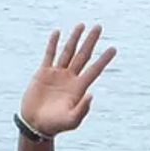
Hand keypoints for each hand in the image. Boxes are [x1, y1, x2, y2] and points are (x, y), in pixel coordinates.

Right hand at [20, 23, 113, 138]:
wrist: (35, 124)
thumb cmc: (55, 125)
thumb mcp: (71, 121)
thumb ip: (82, 110)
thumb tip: (92, 95)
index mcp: (79, 88)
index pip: (94, 70)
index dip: (104, 59)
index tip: (113, 48)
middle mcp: (70, 78)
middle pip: (83, 56)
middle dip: (91, 41)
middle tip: (99, 27)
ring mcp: (57, 74)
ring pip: (68, 52)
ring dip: (75, 39)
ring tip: (82, 25)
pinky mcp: (43, 73)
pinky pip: (49, 55)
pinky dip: (53, 44)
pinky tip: (58, 33)